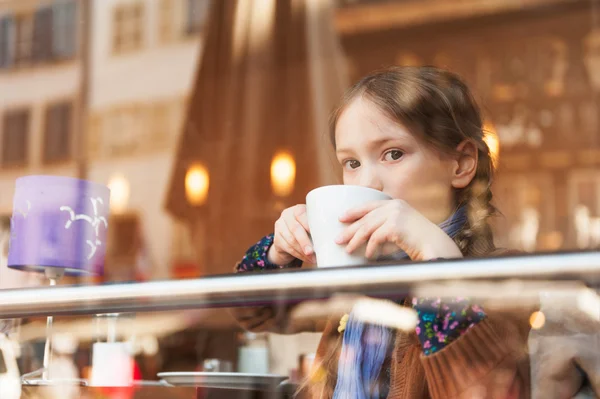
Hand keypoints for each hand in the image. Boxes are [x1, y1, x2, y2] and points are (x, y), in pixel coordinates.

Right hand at [268, 204, 315, 264]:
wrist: (289, 238)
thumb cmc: (307, 230)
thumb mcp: (311, 223)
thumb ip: (320, 226)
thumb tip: (336, 236)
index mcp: (297, 209)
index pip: (300, 214)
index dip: (308, 224)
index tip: (317, 234)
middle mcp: (286, 215)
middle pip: (295, 229)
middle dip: (305, 242)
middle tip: (312, 251)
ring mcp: (279, 227)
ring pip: (291, 240)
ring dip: (303, 251)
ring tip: (312, 258)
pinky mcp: (276, 239)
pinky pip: (288, 248)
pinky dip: (299, 255)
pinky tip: (307, 259)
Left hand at [335, 199, 461, 260]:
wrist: (437, 246)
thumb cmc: (419, 242)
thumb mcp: (401, 231)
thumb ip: (384, 230)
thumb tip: (364, 241)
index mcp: (396, 204)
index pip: (369, 206)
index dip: (354, 211)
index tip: (341, 218)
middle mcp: (395, 206)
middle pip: (366, 218)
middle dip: (350, 230)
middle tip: (338, 239)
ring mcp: (395, 214)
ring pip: (368, 227)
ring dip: (356, 241)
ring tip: (348, 250)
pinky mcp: (395, 226)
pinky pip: (376, 238)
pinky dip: (370, 248)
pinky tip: (368, 256)